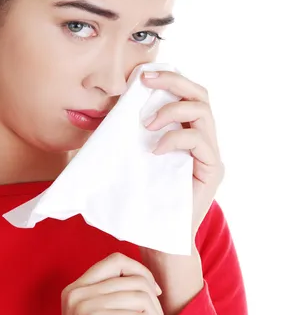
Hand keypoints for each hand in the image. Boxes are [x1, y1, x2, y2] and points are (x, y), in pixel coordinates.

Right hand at [50, 252, 163, 314]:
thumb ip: (112, 295)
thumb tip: (147, 278)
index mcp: (75, 288)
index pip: (116, 260)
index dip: (141, 273)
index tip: (153, 296)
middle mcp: (77, 292)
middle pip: (134, 279)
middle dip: (153, 305)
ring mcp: (85, 305)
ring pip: (142, 298)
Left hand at [137, 70, 224, 314]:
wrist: (156, 239)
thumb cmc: (140, 199)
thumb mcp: (127, 159)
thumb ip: (124, 134)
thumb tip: (102, 107)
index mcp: (184, 131)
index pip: (185, 92)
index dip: (167, 77)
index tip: (140, 75)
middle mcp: (202, 139)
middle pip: (200, 93)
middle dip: (173, 81)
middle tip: (145, 82)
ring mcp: (209, 154)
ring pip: (204, 111)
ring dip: (172, 109)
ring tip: (148, 124)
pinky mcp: (212, 170)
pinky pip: (200, 141)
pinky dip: (176, 138)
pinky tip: (154, 150)